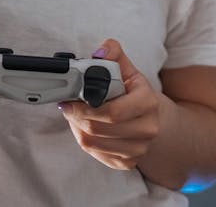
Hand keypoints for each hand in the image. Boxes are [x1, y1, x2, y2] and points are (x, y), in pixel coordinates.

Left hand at [59, 39, 159, 169]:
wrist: (148, 115)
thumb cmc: (132, 90)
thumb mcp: (125, 67)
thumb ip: (112, 52)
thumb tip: (100, 53)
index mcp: (148, 102)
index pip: (113, 111)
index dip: (85, 106)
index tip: (69, 98)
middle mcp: (147, 128)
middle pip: (99, 129)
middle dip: (77, 116)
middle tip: (66, 105)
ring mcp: (139, 148)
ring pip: (93, 143)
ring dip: (77, 128)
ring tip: (75, 114)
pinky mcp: (128, 162)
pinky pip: (96, 155)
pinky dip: (85, 140)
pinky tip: (84, 127)